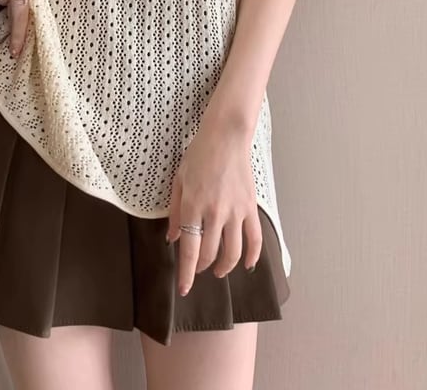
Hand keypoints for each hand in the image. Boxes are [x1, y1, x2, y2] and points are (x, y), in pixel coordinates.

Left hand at [165, 100, 261, 295]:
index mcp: (193, 206)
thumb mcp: (179, 181)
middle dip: (201, 268)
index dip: (185, 274)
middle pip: (209, 254)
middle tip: (196, 271)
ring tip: (217, 271)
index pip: (189, 250)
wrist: (226, 137)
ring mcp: (235, 211)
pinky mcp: (250, 207)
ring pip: (233, 252)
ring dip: (224, 267)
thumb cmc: (198, 155)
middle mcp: (214, 213)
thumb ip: (176, 212)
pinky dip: (252, 256)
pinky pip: (254, 239)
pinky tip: (246, 265)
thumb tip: (172, 239)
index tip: (183, 289)